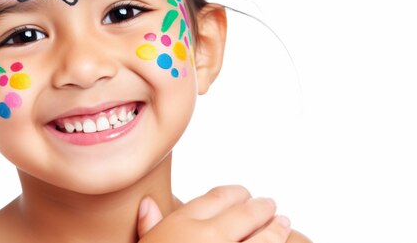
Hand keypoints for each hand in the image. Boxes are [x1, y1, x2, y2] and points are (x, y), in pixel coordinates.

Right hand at [137, 185, 290, 242]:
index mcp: (182, 226)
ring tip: (282, 222)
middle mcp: (209, 237)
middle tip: (269, 204)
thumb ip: (150, 229)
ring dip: (276, 228)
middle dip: (260, 207)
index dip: (234, 193)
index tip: (242, 193)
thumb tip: (148, 204)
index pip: (216, 197)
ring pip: (266, 236)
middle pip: (245, 212)